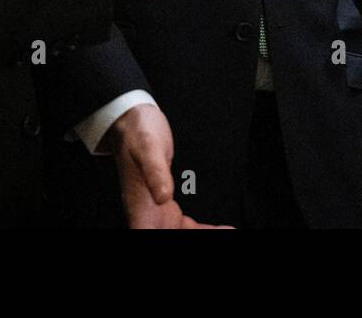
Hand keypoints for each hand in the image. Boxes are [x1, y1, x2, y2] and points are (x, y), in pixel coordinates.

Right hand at [107, 104, 225, 228]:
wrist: (132, 121)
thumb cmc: (137, 133)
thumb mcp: (147, 147)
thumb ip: (155, 171)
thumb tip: (163, 197)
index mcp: (138, 210)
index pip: (150, 236)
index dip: (173, 240)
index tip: (194, 235)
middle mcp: (146, 217)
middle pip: (168, 238)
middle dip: (195, 238)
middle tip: (226, 232)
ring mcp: (157, 214)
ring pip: (181, 235)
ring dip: (203, 235)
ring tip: (229, 231)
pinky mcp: (167, 207)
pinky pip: (187, 228)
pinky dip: (204, 230)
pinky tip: (224, 228)